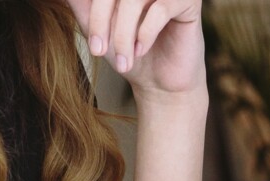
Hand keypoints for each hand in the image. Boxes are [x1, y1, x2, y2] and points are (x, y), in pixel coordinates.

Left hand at [65, 0, 205, 96]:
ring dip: (123, 33)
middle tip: (98, 50)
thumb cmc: (127, 51)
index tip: (92, 42)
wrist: (159, 83)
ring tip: (123, 61)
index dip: (95, 13)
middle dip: (101, 19)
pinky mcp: (188, 0)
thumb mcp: (95, 26)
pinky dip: (145, 32)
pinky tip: (142, 50)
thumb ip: (80, 3)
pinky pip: (160, 8)